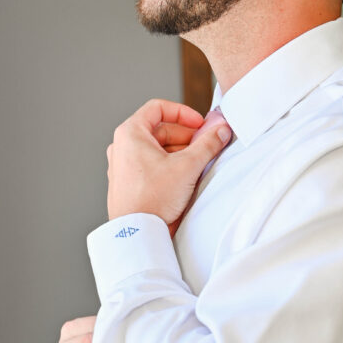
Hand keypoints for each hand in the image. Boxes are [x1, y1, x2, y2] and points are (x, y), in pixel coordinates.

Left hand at [106, 99, 231, 227]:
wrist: (137, 234)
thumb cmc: (152, 199)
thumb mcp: (187, 166)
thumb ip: (208, 144)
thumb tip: (221, 130)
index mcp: (130, 134)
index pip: (158, 108)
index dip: (183, 113)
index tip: (200, 124)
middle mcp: (122, 147)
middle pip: (159, 129)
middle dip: (185, 136)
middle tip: (205, 145)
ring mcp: (123, 165)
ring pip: (156, 148)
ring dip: (179, 151)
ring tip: (198, 163)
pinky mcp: (128, 182)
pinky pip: (150, 164)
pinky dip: (169, 165)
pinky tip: (184, 177)